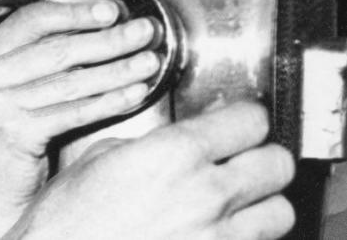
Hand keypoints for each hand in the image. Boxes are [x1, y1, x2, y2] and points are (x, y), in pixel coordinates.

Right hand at [0, 0, 160, 237]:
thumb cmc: (3, 153)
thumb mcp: (6, 99)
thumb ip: (33, 68)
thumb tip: (92, 37)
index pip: (31, 21)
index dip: (74, 11)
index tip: (111, 9)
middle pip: (56, 47)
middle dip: (107, 37)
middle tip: (144, 30)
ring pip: (69, 79)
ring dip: (117, 68)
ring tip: (149, 61)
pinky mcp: (12, 132)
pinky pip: (72, 111)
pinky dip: (109, 101)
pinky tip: (134, 93)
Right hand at [6, 100, 294, 239]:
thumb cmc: (65, 220)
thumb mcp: (96, 159)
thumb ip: (148, 144)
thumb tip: (173, 140)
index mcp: (172, 154)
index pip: (249, 120)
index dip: (243, 118)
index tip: (235, 122)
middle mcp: (206, 194)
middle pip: (278, 163)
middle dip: (261, 158)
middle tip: (242, 159)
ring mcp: (218, 237)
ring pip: (281, 211)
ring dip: (262, 204)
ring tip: (237, 203)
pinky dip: (245, 236)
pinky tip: (215, 231)